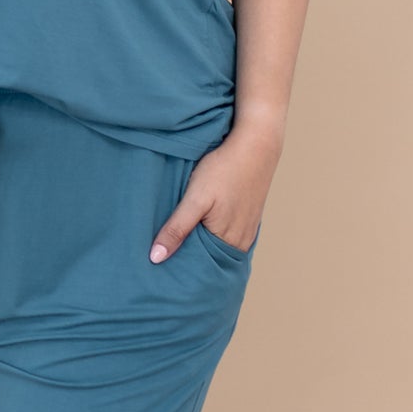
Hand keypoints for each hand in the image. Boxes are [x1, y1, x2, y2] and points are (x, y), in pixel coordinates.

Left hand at [149, 120, 284, 262]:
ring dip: (201, 245)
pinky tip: (202, 225)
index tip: (159, 265)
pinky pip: (228, 236)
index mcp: (227, 242)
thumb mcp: (195, 199)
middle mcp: (241, 242)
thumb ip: (176, 229)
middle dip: (188, 258)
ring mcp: (248, 230)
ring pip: (218, 247)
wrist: (256, 144)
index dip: (179, 266)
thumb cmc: (224, 169)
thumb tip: (156, 258)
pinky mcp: (249, 218)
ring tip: (179, 240)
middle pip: (209, 259)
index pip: (198, 267)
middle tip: (164, 255)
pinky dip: (214, 234)